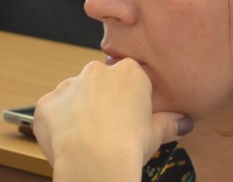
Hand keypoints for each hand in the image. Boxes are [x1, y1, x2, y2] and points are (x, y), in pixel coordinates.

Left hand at [34, 59, 190, 176]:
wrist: (94, 161)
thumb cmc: (129, 144)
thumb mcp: (156, 133)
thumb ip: (170, 123)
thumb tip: (185, 123)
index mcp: (128, 72)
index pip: (129, 78)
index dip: (128, 99)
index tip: (129, 117)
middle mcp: (97, 71)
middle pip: (99, 82)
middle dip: (101, 100)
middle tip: (108, 128)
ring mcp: (69, 85)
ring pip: (74, 95)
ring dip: (78, 110)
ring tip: (86, 137)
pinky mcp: (47, 103)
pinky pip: (52, 111)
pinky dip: (57, 123)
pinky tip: (67, 141)